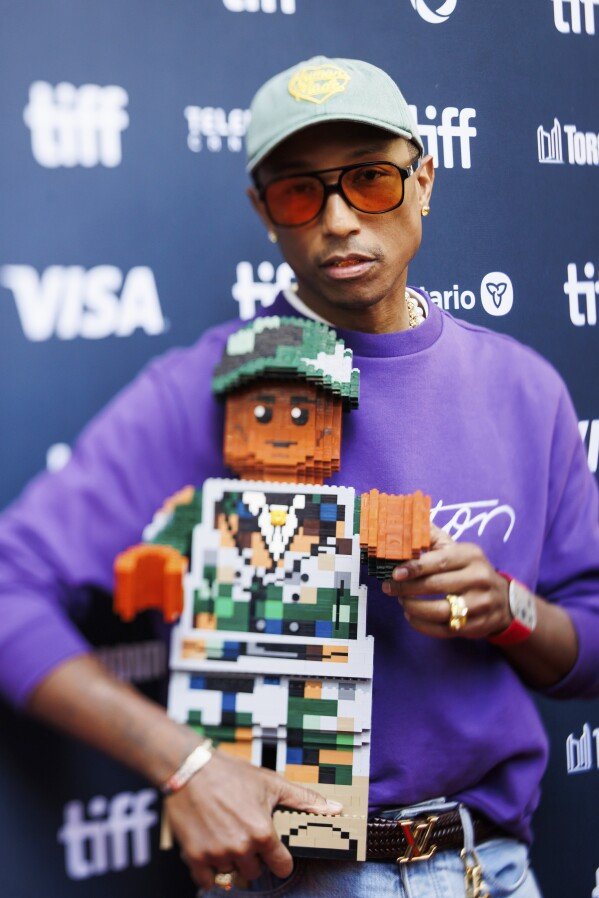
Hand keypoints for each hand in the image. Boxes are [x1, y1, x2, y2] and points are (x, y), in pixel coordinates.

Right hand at [166, 749, 341, 889]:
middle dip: (253, 856)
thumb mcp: (272, 783)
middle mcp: (241, 848)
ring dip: (231, 860)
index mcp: (262, 833)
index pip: (282, 867)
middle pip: (256, 871)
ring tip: (227, 834)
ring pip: (232, 874)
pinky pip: (208, 881)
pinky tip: (212, 848)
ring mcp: (216, 854)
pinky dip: (210, 871)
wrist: (191, 769)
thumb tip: (335, 809)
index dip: (280, 858)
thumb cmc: (232, 774)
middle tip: (245, 832)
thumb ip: (304, 800)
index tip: (273, 850)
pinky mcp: (194, 857)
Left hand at [381, 524, 511, 638]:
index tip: (395, 573)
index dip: (415, 567)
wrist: (502, 599)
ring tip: (402, 601)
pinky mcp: (478, 625)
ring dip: (414, 607)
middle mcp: (479, 578)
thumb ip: (433, 537)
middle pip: (437, 585)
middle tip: (389, 588)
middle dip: (407, 588)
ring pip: (440, 611)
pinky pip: (445, 629)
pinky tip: (412, 616)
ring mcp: (481, 603)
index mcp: (471, 555)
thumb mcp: (458, 550)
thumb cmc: (469, 570)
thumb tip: (405, 522)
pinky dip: (423, 625)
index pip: (440, 561)